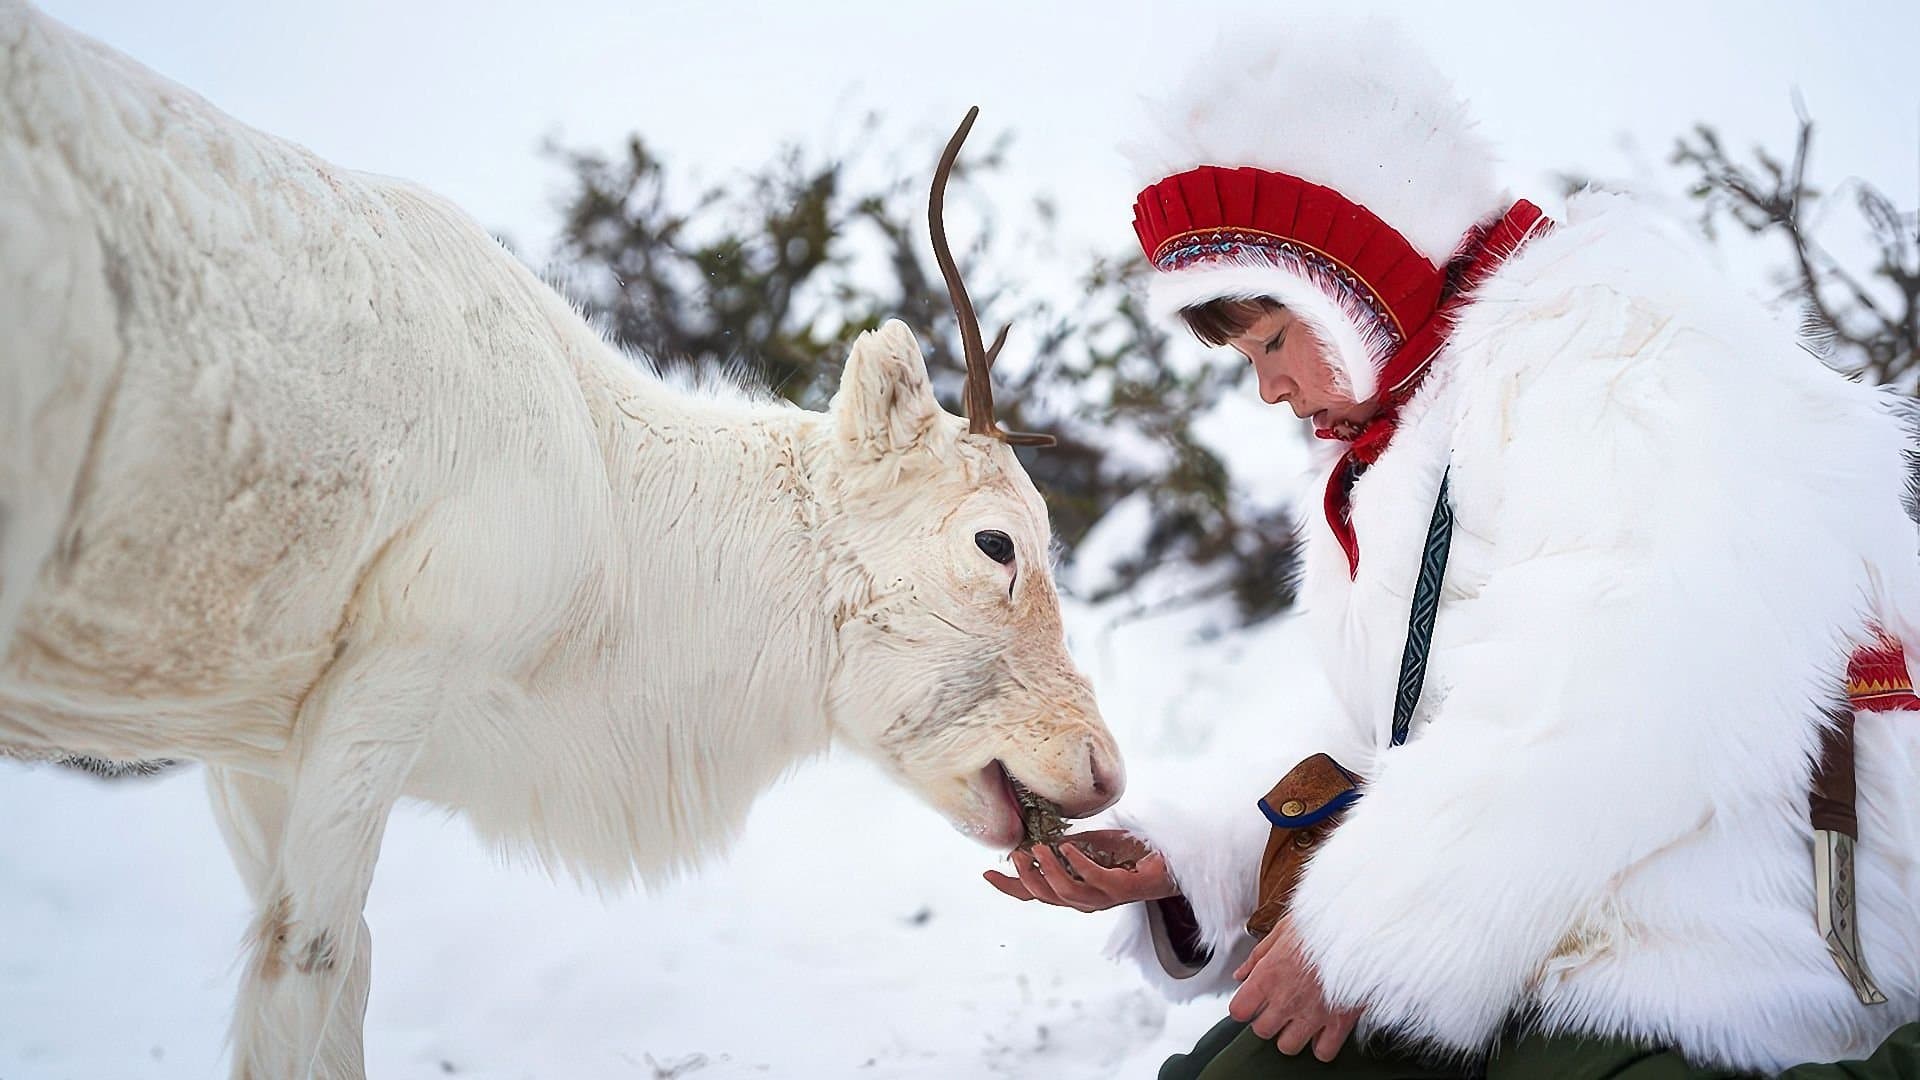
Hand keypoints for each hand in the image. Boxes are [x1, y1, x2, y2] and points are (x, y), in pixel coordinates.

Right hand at [982, 830, 1175, 911]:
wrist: (1171, 861)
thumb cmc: (1130, 852)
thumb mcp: (1090, 844)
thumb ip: (1066, 845)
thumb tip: (1038, 835)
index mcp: (1074, 891)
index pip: (1035, 894)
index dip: (1010, 886)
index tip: (986, 872)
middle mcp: (1086, 900)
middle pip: (1046, 897)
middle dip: (1027, 877)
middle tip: (1015, 854)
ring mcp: (1104, 898)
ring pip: (1066, 893)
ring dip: (1048, 870)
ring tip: (1038, 848)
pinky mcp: (1123, 888)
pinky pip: (1094, 879)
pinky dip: (1078, 864)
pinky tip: (1066, 847)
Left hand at [1228, 917, 1362, 1061]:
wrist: (1362, 928)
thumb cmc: (1323, 923)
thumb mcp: (1283, 929)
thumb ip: (1258, 956)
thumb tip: (1241, 974)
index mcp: (1268, 976)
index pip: (1239, 1011)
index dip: (1244, 1006)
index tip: (1251, 1001)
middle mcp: (1286, 1000)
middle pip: (1262, 1031)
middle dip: (1267, 1021)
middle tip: (1277, 1007)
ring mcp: (1312, 1015)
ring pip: (1288, 1046)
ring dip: (1291, 1035)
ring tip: (1299, 1020)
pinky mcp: (1339, 1023)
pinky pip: (1323, 1052)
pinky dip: (1321, 1046)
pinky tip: (1322, 1031)